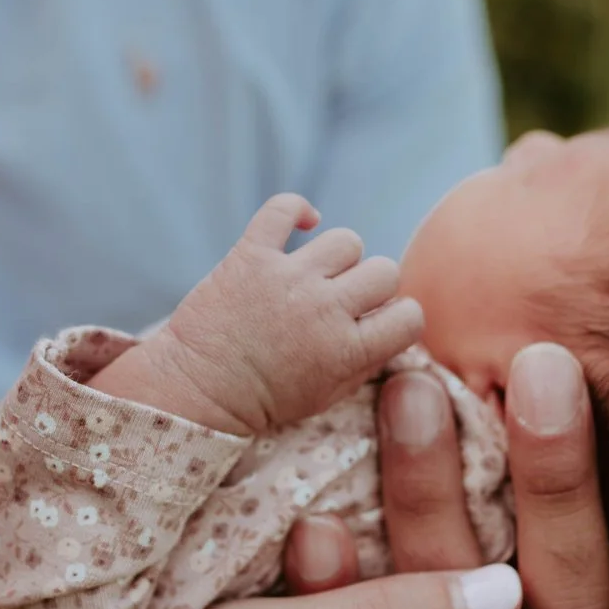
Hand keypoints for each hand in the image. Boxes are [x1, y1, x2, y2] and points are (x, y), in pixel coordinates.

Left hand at [125, 194, 424, 434]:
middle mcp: (324, 310)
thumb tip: (393, 328)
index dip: (399, 317)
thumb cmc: (264, 400)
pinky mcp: (251, 256)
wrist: (198, 391)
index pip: (410, 316)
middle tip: (344, 302)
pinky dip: (296, 209)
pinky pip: (284, 208)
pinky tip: (301, 224)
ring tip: (317, 275)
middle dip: (371, 287)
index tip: (377, 323)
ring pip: (347, 240)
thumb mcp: (327, 397)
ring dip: (337, 257)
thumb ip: (365, 363)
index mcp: (348, 351)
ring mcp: (288, 279)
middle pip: (385, 271)